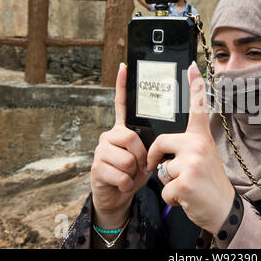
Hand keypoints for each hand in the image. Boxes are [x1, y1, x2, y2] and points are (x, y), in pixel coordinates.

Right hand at [91, 63, 150, 228]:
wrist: (118, 195)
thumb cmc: (134, 172)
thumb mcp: (145, 156)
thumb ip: (149, 143)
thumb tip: (164, 134)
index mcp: (122, 129)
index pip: (121, 104)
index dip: (122, 85)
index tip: (125, 66)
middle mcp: (109, 136)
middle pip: (130, 137)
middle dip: (141, 155)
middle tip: (141, 164)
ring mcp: (101, 151)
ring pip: (127, 158)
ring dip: (134, 172)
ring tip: (130, 173)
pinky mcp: (96, 168)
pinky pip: (122, 174)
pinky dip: (128, 183)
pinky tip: (122, 183)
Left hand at [147, 62, 234, 234]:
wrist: (224, 210)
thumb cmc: (209, 185)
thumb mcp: (203, 159)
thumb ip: (187, 149)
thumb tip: (163, 148)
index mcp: (202, 138)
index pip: (198, 109)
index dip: (195, 87)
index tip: (191, 67)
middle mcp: (198, 145)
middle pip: (160, 144)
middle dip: (157, 160)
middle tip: (168, 171)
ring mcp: (192, 162)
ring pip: (161, 171)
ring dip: (169, 184)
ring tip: (187, 187)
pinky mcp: (185, 181)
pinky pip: (163, 189)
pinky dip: (171, 199)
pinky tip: (187, 198)